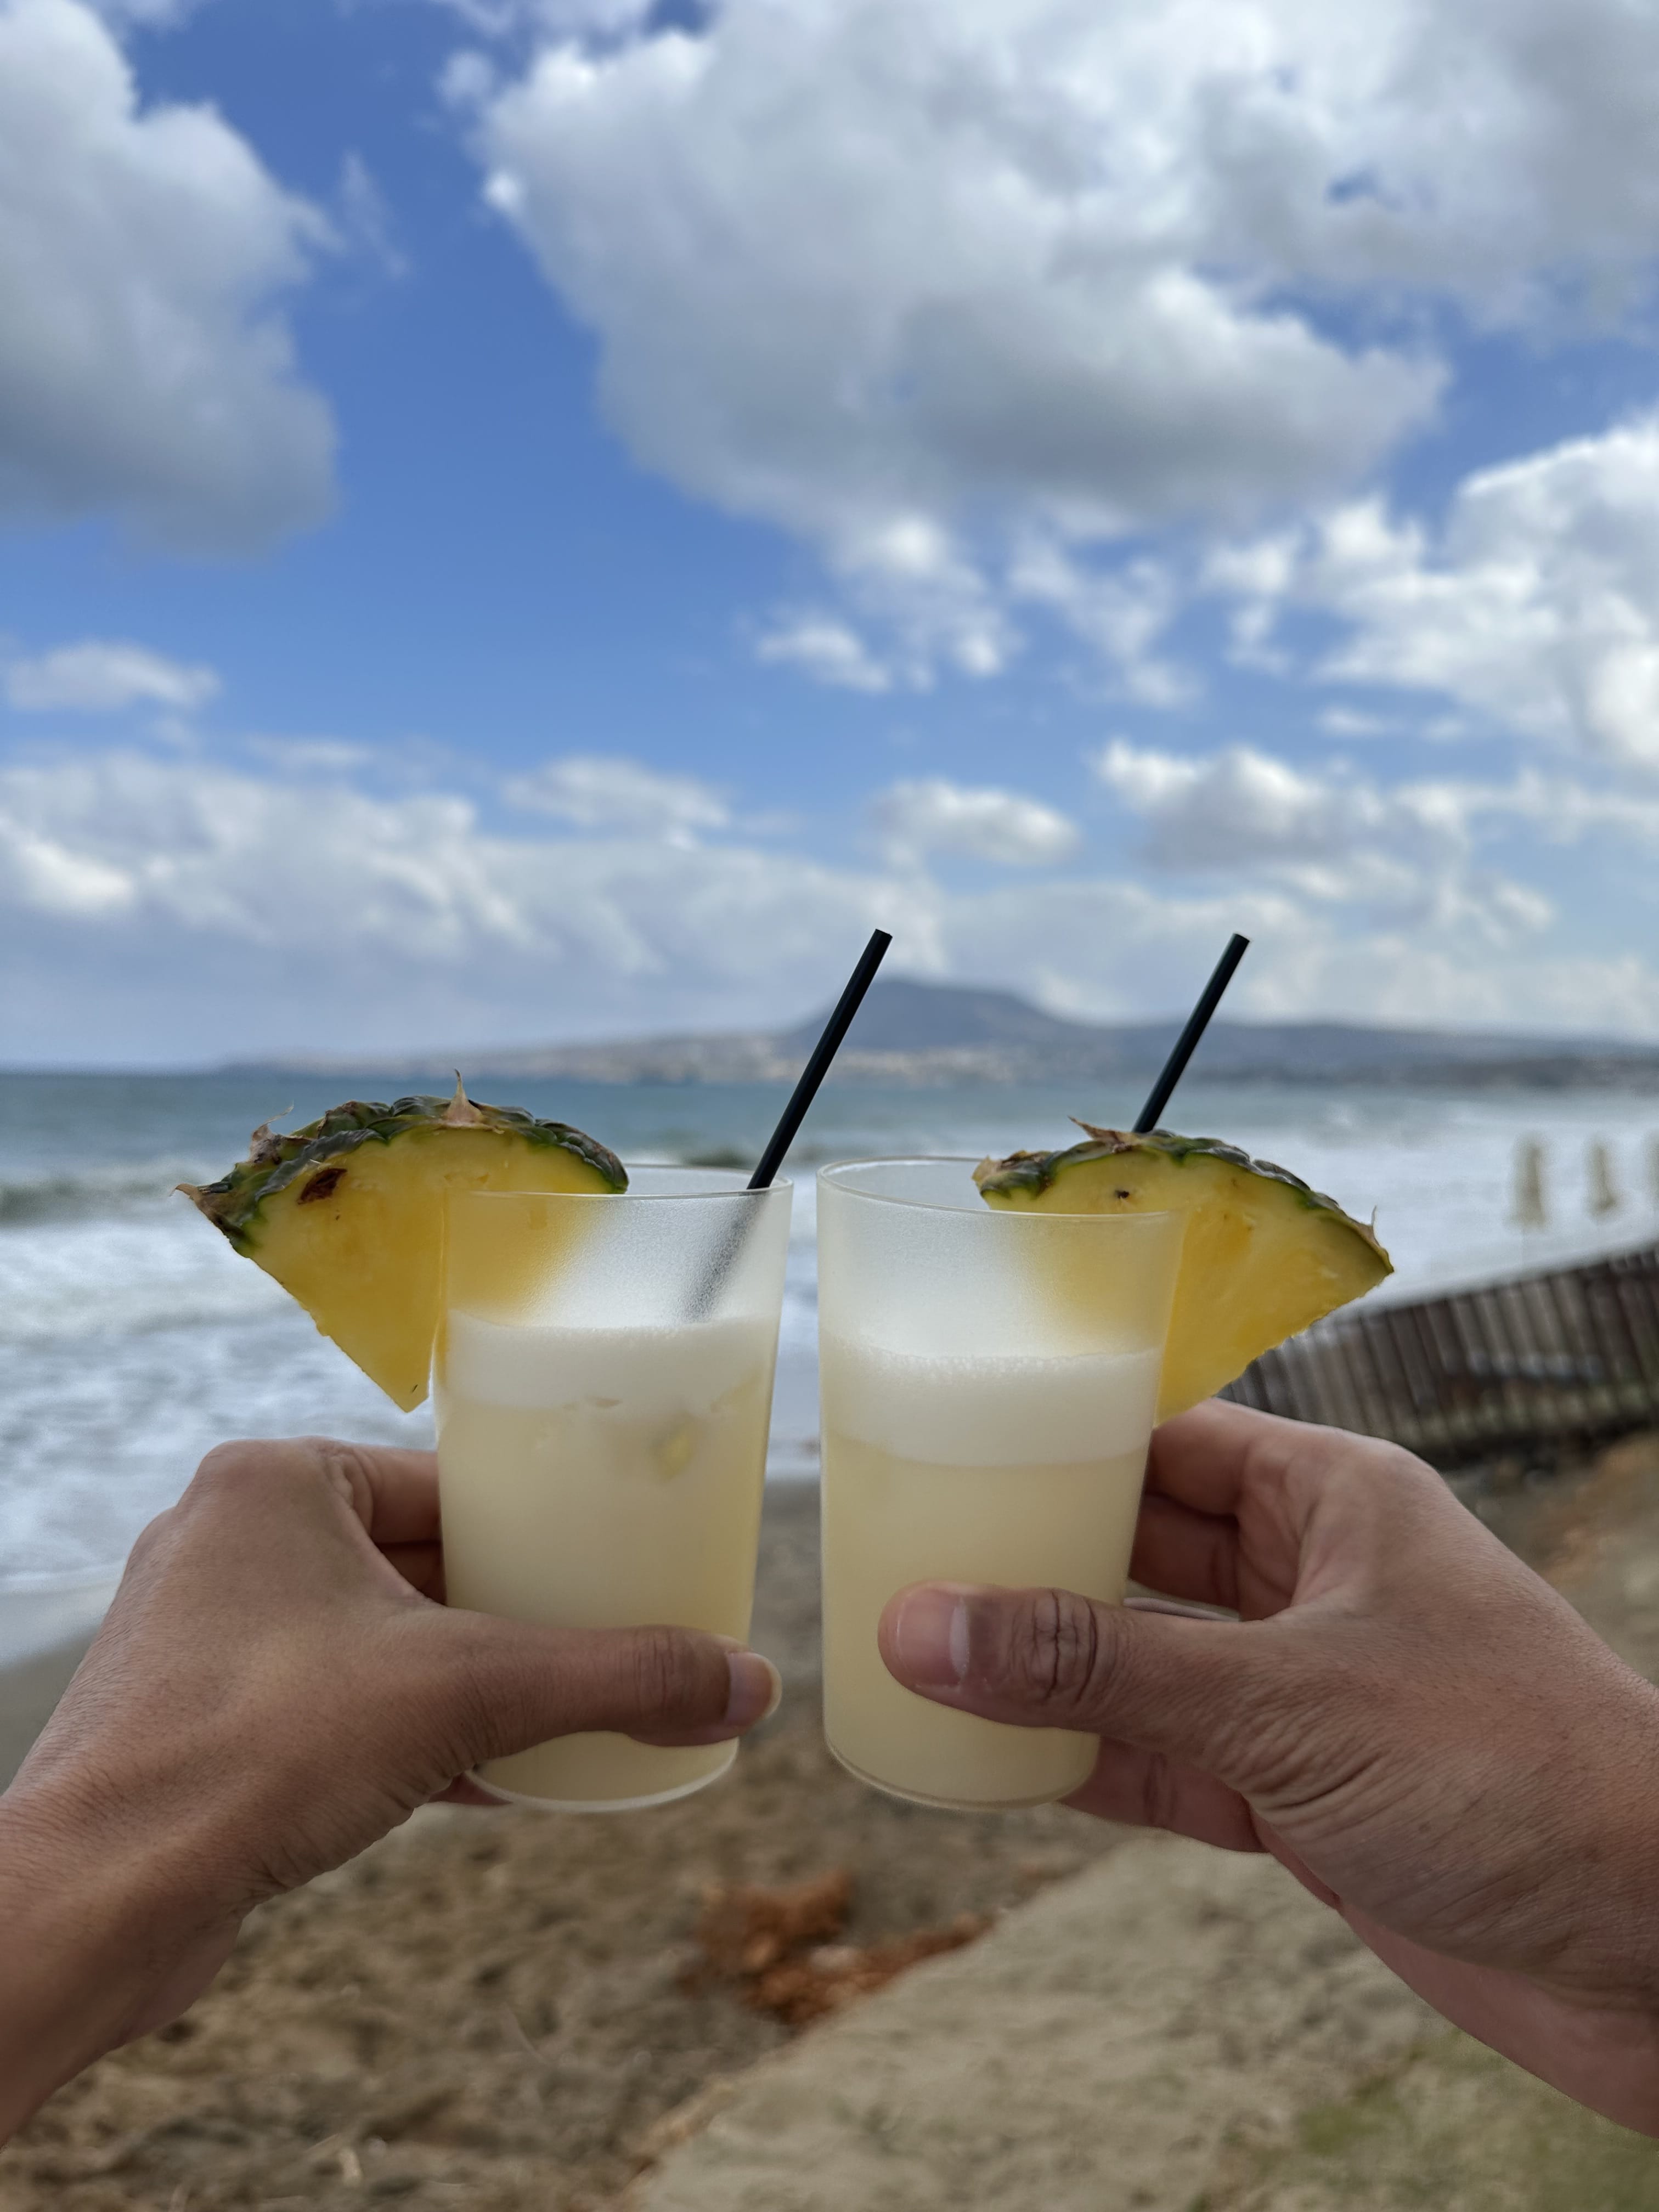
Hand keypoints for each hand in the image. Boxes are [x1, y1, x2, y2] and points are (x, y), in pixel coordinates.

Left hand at [0, 1437, 779, 2137]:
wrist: (99, 1899)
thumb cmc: (254, 1751)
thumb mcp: (469, 1692)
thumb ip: (613, 1678)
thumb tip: (745, 1684)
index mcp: (277, 1481)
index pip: (448, 1484)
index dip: (541, 1526)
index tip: (614, 1563)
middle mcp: (232, 1540)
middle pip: (420, 1562)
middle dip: (512, 1616)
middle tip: (606, 1644)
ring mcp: (208, 1634)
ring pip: (379, 1642)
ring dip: (468, 1684)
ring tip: (561, 1716)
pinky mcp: (201, 1722)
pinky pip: (337, 1707)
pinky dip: (413, 1737)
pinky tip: (493, 1782)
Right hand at [880, 1399, 1658, 2134]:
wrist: (1656, 1951)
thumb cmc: (1509, 1769)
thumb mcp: (1282, 1701)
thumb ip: (1100, 1672)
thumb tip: (927, 1629)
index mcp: (1331, 1500)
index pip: (1167, 1440)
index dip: (1058, 1440)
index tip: (943, 1446)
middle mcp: (1314, 1583)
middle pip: (1142, 1551)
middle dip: (1034, 1560)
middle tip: (903, 1563)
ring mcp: (1307, 1695)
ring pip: (1144, 1666)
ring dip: (1047, 1676)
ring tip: (919, 1664)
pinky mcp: (1305, 1800)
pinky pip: (1167, 1764)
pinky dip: (1088, 1767)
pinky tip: (996, 1766)